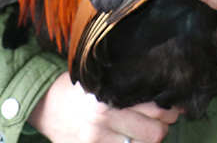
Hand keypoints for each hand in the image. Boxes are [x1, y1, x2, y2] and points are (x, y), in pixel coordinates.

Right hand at [27, 73, 180, 142]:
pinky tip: (130, 139)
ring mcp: (96, 138)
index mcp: (109, 94)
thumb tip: (163, 94)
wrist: (44, 105)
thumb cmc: (77, 89)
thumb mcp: (101, 79)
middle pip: (154, 132)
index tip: (172, 106)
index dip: (169, 109)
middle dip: (163, 126)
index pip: (155, 108)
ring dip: (149, 139)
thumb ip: (127, 86)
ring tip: (146, 129)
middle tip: (163, 120)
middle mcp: (103, 116)